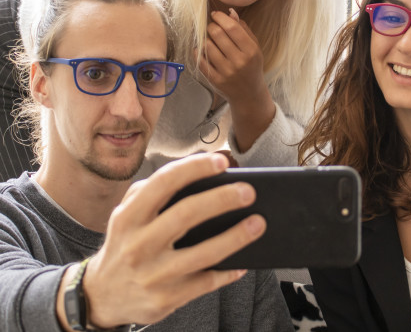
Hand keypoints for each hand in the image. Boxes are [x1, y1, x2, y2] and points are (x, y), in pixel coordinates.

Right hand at [57, 153, 265, 328]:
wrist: (101, 294)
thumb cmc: (125, 241)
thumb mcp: (127, 212)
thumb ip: (155, 189)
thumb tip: (200, 168)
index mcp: (129, 216)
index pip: (164, 183)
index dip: (194, 168)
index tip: (222, 161)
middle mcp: (138, 244)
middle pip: (187, 214)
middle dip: (222, 199)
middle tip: (248, 192)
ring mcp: (152, 274)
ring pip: (203, 253)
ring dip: (236, 237)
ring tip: (258, 223)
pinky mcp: (166, 299)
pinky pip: (205, 283)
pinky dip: (228, 272)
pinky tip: (243, 262)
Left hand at [199, 10, 275, 150]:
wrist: (249, 94)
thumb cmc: (252, 66)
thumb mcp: (254, 48)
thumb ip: (243, 29)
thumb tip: (230, 12)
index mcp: (251, 51)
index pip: (232, 28)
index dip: (220, 18)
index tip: (215, 15)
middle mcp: (239, 61)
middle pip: (217, 34)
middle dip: (211, 26)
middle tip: (212, 27)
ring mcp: (226, 72)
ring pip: (207, 46)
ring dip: (205, 39)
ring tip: (210, 40)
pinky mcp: (215, 80)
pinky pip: (200, 60)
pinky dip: (198, 52)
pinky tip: (203, 50)